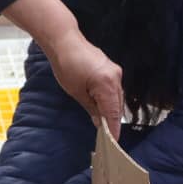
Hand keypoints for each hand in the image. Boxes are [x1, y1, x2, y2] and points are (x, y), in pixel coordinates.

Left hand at [1, 0, 123, 133]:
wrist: (65, 40)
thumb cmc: (66, 65)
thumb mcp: (76, 92)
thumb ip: (92, 108)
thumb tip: (100, 123)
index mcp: (107, 84)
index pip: (113, 113)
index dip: (114, 129)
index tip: (114, 143)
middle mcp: (115, 77)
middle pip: (117, 105)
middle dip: (112, 121)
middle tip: (108, 137)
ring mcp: (115, 71)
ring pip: (116, 97)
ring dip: (111, 110)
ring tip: (104, 124)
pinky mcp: (111, 68)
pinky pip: (113, 88)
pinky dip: (109, 99)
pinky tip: (102, 107)